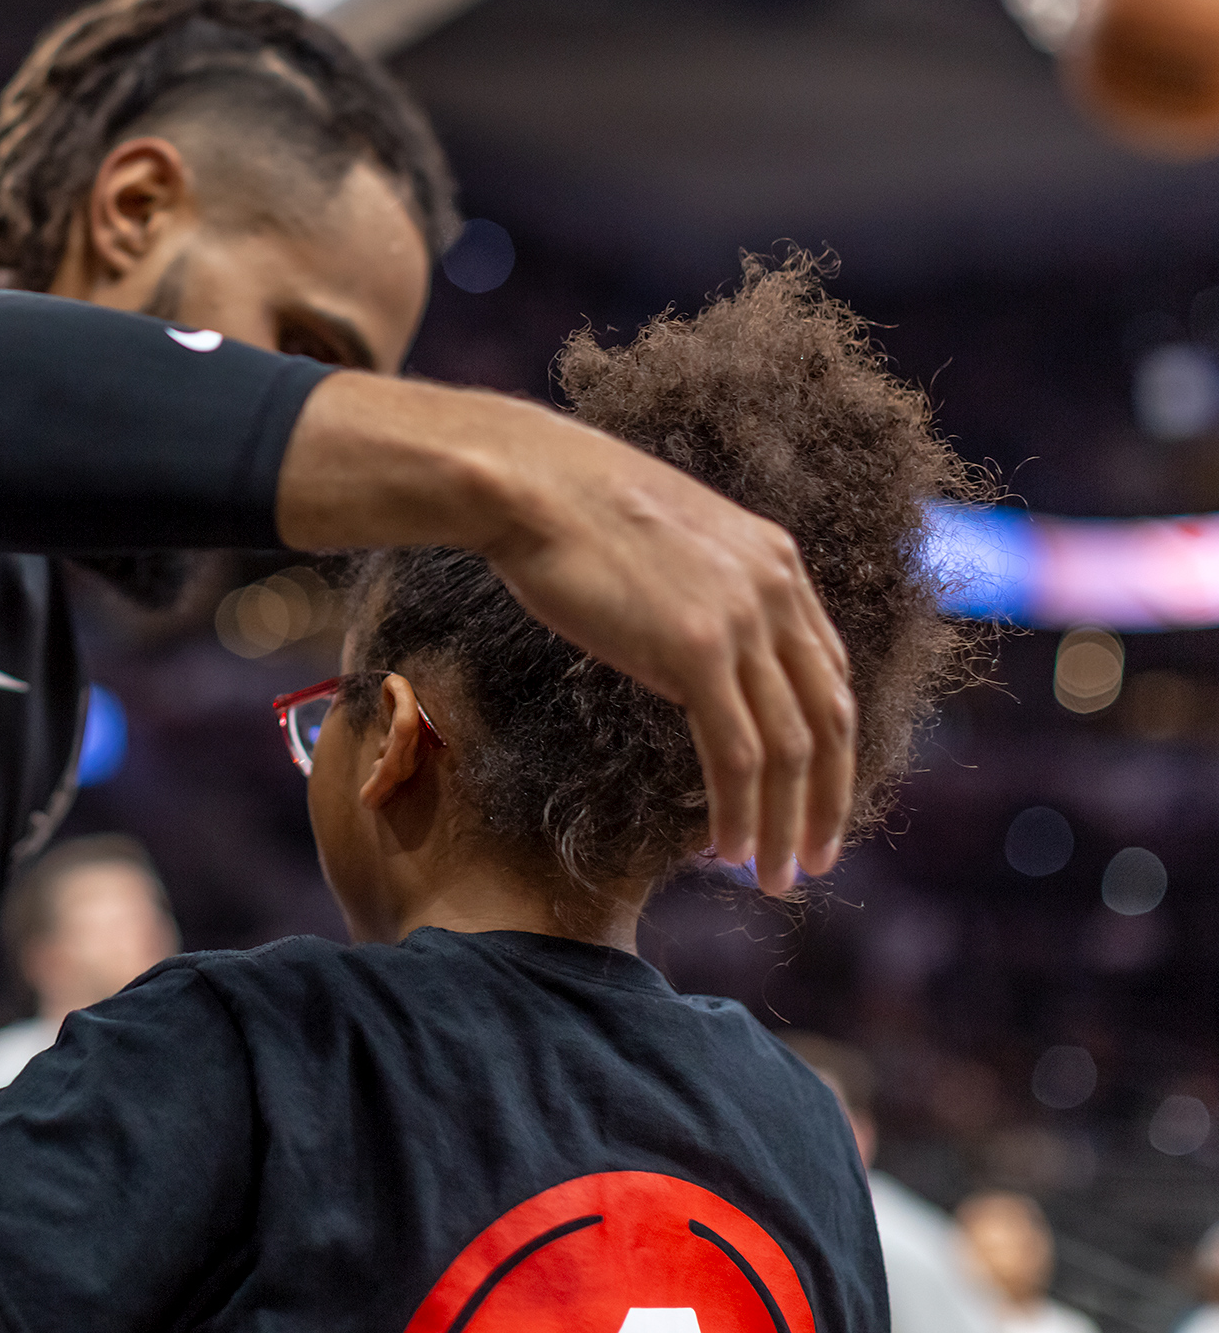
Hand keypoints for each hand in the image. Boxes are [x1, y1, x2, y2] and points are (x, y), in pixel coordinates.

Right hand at [278, 374, 853, 895]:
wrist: (526, 483)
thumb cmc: (567, 509)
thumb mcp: (663, 543)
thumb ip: (698, 593)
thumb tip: (685, 649)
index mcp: (776, 561)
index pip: (828, 673)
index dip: (828, 744)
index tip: (811, 793)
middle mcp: (776, 590)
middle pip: (831, 719)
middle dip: (829, 800)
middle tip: (813, 857)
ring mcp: (741, 621)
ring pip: (792, 750)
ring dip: (786, 824)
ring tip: (773, 876)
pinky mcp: (696, 652)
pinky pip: (738, 755)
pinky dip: (741, 811)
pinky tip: (728, 850)